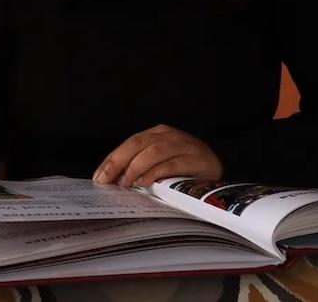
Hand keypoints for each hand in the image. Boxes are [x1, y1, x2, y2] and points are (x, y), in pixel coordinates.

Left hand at [92, 124, 221, 186]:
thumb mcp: (159, 166)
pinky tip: (145, 182)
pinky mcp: (199, 159)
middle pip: (138, 144)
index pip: (130, 143)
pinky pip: (172, 164)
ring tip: (126, 183)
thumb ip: (138, 168)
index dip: (112, 159)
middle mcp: (171, 135)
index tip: (99, 176)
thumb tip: (111, 180)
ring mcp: (186, 145)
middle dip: (118, 162)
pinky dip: (156, 173)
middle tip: (106, 180)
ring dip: (136, 168)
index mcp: (158, 133)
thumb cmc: (184, 173)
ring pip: (154, 152)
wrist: (218, 177)